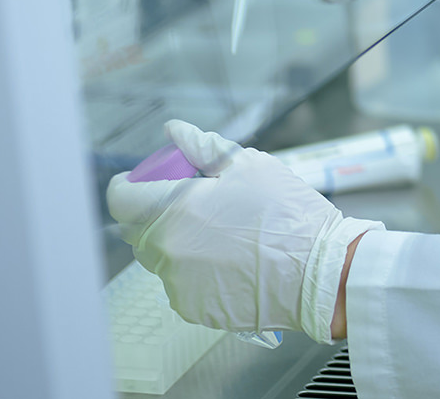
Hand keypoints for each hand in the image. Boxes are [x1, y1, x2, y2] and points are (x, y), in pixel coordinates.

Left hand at [106, 120, 381, 341]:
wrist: (318, 272)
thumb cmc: (287, 216)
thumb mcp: (248, 166)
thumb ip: (202, 147)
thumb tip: (175, 131)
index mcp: (175, 210)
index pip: (121, 198)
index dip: (129, 184)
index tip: (142, 181)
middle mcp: (167, 251)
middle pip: (136, 229)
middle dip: (154, 211)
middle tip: (190, 201)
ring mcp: (178, 283)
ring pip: (159, 257)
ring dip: (175, 241)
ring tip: (219, 232)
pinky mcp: (192, 307)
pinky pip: (178, 282)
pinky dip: (192, 269)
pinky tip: (226, 260)